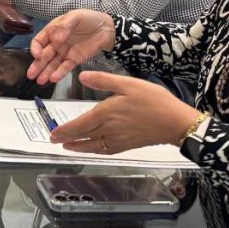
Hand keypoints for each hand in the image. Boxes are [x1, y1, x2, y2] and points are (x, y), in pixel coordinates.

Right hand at [27, 9, 115, 82]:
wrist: (107, 29)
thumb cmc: (90, 19)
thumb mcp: (75, 16)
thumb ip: (64, 26)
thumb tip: (56, 38)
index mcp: (53, 31)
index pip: (39, 41)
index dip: (35, 48)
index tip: (36, 55)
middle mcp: (56, 43)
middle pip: (44, 55)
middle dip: (37, 65)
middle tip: (31, 74)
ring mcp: (65, 52)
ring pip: (52, 64)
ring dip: (45, 72)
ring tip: (40, 80)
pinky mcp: (74, 60)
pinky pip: (65, 68)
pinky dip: (59, 73)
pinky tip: (53, 78)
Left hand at [48, 71, 201, 153]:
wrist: (175, 122)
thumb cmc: (153, 100)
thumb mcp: (127, 83)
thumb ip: (102, 80)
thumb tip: (81, 76)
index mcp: (106, 113)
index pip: (79, 124)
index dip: (64, 130)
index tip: (53, 134)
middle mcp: (108, 130)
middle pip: (83, 136)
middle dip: (67, 139)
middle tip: (54, 141)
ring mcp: (118, 140)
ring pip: (93, 146)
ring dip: (78, 147)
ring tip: (67, 147)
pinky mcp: (127, 146)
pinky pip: (106, 150)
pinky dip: (95, 151)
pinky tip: (93, 149)